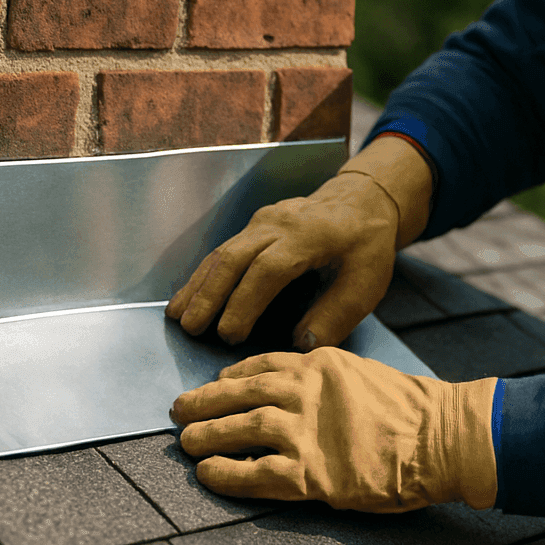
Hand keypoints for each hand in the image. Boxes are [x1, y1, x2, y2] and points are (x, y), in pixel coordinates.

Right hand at [166, 171, 398, 349]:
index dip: (246, 302)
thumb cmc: (366, 244)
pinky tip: (188, 297)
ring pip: (223, 252)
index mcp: (309, 236)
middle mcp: (279, 224)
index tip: (229, 335)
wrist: (362, 199)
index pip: (269, 269)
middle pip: (235, 257)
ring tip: (177, 316)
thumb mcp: (367, 282)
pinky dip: (204, 274)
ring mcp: (263, 221)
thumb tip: (300, 344)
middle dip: (210, 295)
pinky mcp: (255, 225)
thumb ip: (336, 315)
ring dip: (198, 285)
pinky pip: (225, 249)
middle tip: (191, 329)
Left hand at [172, 347, 497, 512]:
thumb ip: (326, 379)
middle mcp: (306, 391)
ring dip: (209, 434)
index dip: (232, 375)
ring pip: (242, 428)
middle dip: (205, 400)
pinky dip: (227, 474)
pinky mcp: (311, 473)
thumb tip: (296, 390)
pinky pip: (256, 474)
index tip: (216, 382)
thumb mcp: (362, 373)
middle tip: (179, 409)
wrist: (441, 437)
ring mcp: (306, 431)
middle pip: (241, 392)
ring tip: (187, 442)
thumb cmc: (410, 410)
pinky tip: (209, 474)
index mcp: (319, 363)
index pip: (262, 363)